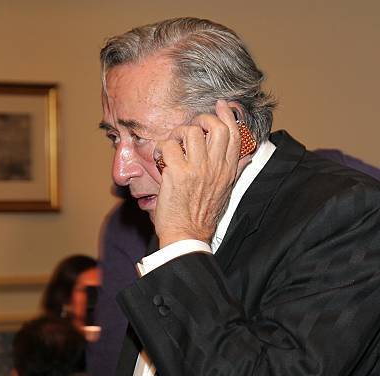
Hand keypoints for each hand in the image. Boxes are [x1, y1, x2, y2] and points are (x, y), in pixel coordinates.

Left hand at [153, 100, 249, 247]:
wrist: (187, 236)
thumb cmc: (203, 217)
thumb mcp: (226, 192)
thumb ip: (236, 170)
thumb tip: (249, 156)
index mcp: (228, 171)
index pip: (234, 135)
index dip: (228, 115)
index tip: (222, 105)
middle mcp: (215, 167)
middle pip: (216, 126)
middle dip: (202, 119)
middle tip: (192, 126)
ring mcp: (197, 169)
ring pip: (191, 131)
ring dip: (179, 133)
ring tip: (174, 144)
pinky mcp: (177, 173)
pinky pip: (170, 146)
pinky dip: (163, 148)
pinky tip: (161, 158)